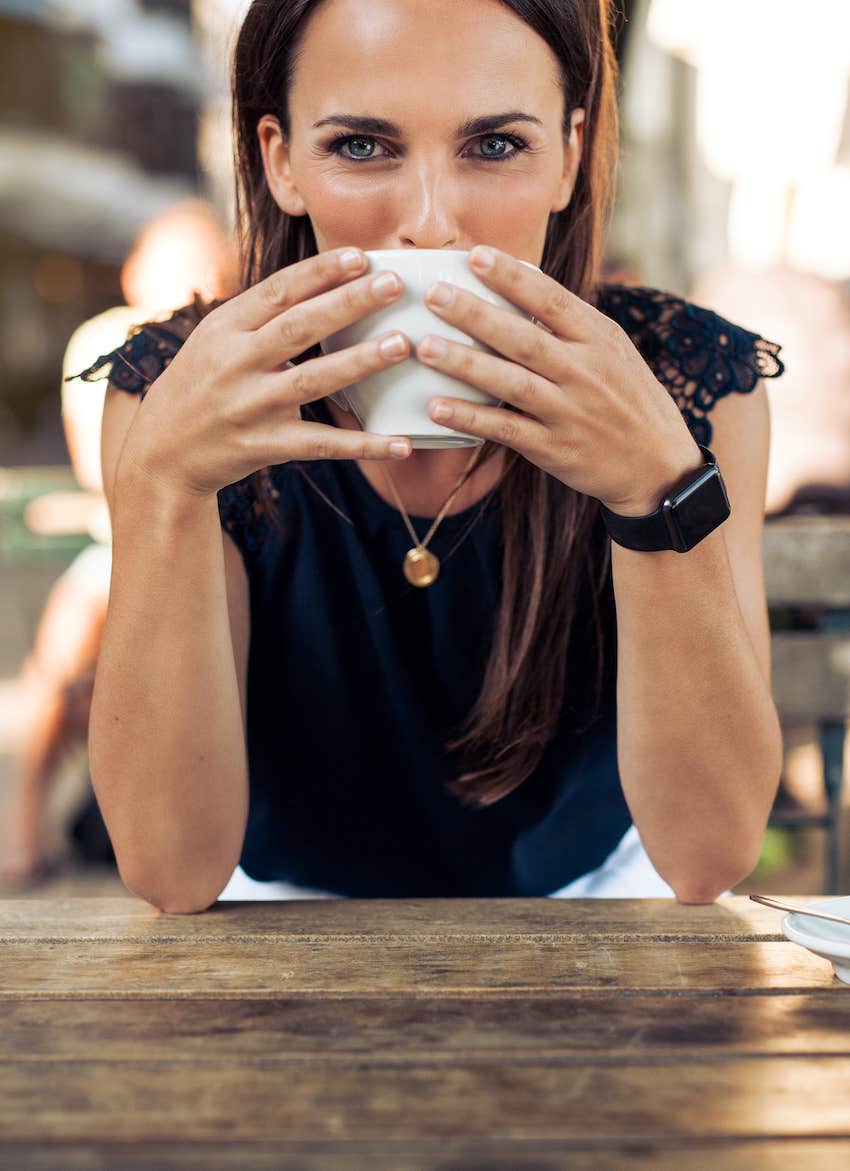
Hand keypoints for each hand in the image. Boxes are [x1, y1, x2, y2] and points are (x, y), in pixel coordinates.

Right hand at [117, 247, 414, 500]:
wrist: (161, 453)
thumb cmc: (199, 385)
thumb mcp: (215, 339)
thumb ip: (260, 314)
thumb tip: (323, 279)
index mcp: (225, 328)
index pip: (278, 291)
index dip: (320, 272)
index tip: (361, 255)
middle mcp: (236, 363)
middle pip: (300, 327)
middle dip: (349, 303)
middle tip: (394, 285)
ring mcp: (251, 407)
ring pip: (313, 381)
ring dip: (359, 362)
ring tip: (401, 344)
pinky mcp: (266, 446)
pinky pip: (322, 444)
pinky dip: (363, 445)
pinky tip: (401, 443)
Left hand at [416, 246, 704, 514]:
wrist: (658, 465)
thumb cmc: (627, 398)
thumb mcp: (613, 350)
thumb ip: (571, 323)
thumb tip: (522, 281)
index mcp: (598, 339)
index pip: (551, 300)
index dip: (513, 277)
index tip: (476, 255)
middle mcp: (584, 372)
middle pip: (522, 338)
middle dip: (475, 315)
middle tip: (434, 295)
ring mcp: (568, 412)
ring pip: (510, 383)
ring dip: (464, 365)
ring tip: (424, 347)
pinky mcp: (554, 449)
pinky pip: (506, 430)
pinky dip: (471, 418)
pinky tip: (437, 408)